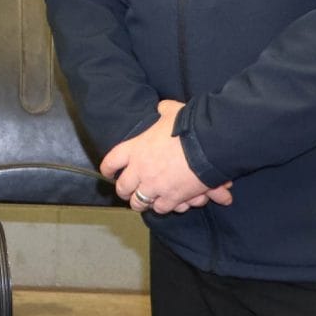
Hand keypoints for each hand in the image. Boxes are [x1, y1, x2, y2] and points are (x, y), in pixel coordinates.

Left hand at [105, 100, 226, 214]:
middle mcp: (140, 169)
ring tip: (144, 202)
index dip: (108, 169)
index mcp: (136, 149)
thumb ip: (164, 110)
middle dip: (124, 191)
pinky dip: (162, 207)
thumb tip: (162, 107)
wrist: (208, 145)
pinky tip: (164, 204)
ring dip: (141, 202)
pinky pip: (160, 208)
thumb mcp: (172, 112)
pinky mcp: (171, 197)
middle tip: (127, 192)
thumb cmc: (189, 126)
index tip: (108, 173)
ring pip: (139, 202)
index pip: (111, 161)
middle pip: (123, 187)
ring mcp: (154, 186)